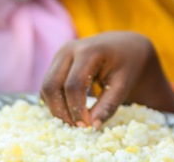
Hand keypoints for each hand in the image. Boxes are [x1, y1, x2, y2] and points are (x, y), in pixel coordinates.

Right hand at [40, 32, 173, 128]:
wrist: (125, 46)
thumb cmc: (127, 65)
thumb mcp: (123, 84)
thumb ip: (108, 105)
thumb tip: (93, 126)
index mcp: (88, 51)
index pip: (73, 85)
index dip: (76, 109)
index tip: (86, 126)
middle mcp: (69, 50)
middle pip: (52, 85)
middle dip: (61, 111)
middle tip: (76, 127)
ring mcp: (60, 54)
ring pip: (46, 87)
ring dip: (56, 108)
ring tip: (75, 121)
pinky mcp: (57, 61)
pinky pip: (48, 85)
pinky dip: (55, 101)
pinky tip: (71, 111)